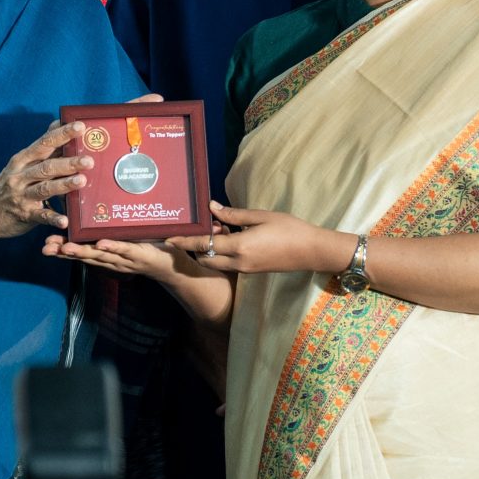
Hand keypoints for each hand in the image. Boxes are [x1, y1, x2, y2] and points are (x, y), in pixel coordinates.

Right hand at [0, 121, 90, 239]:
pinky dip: (53, 218)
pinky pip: (41, 216)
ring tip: (81, 181)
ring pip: (45, 188)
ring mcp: (22, 196)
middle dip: (68, 163)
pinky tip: (65, 221)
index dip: (62, 135)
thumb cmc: (8, 184)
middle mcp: (21, 176)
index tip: (80, 127)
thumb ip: (41, 147)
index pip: (44, 143)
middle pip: (47, 167)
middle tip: (88, 160)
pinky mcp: (24, 215)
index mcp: (23, 160)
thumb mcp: (20, 163)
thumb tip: (58, 123)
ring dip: (63, 185)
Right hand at [40, 233, 188, 280]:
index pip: (81, 250)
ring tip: (66, 247)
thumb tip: (99, 204)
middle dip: (64, 251)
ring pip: (100, 254)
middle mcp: (111, 258)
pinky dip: (112, 247)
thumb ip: (112, 227)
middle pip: (85, 255)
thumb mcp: (127, 236)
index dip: (62, 248)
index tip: (45, 244)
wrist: (172, 265)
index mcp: (106, 252)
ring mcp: (125, 257)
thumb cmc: (148, 248)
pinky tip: (101, 243)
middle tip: (46, 248)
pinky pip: (125, 250)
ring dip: (82, 251)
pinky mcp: (140, 253)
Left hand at [166, 203, 351, 277]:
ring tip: (216, 229)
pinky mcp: (250, 270)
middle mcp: (238, 262)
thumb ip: (233, 215)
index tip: (166, 239)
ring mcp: (244, 269)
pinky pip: (227, 263)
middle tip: (198, 228)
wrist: (312, 251)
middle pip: (204, 258)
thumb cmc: (289, 229)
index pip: (202, 246)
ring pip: (215, 262)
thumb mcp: (260, 216)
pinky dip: (221, 253)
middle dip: (195, 247)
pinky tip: (230, 237)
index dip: (183, 242)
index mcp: (239, 247)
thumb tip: (211, 208)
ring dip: (209, 249)